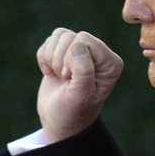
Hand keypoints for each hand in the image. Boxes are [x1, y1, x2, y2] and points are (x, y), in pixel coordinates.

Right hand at [36, 28, 123, 143]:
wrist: (59, 120)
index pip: (85, 40)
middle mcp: (99, 54)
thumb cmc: (73, 111)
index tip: (70, 79)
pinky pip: (50, 39)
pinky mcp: (65, 51)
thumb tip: (77, 44)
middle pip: (72, 37)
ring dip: (52, 57)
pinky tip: (50, 72)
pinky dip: (44, 56)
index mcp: (110, 63)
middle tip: (65, 79)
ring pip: (60, 35)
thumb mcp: (80, 95)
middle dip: (60, 58)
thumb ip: (83, 69)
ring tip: (59, 75)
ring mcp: (82, 51)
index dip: (71, 58)